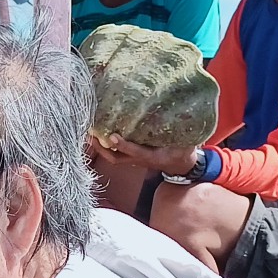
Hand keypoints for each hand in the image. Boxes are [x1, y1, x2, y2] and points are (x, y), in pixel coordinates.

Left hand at [87, 132, 202, 177]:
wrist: (181, 166)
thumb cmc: (182, 152)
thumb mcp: (186, 142)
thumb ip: (185, 129)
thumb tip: (186, 111)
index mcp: (153, 157)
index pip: (136, 152)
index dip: (124, 145)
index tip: (113, 136)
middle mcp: (140, 159)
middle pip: (116, 158)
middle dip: (102, 148)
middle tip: (91, 135)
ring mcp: (134, 159)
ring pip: (113, 157)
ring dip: (100, 147)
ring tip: (90, 133)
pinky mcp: (132, 156)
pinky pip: (115, 153)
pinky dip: (105, 145)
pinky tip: (99, 132)